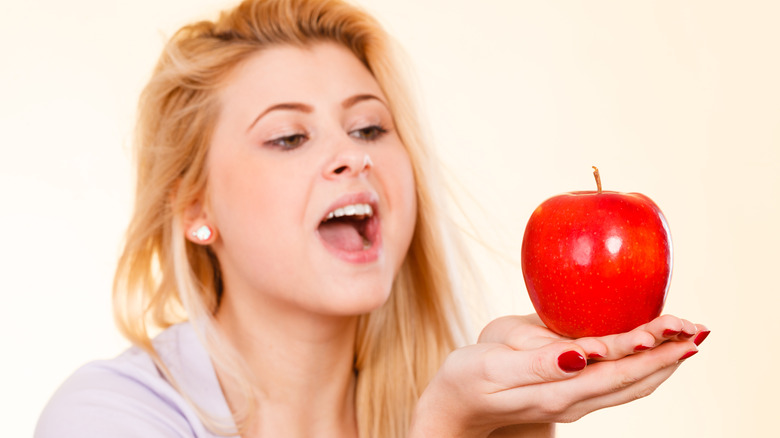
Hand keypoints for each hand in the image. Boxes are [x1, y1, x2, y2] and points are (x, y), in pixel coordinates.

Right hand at [409, 314, 707, 437]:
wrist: (454, 407)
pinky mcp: (568, 394)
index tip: (680, 334)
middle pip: (632, 381)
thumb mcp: (496, 368)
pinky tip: (642, 353)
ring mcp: (572, 401)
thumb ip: (540, 364)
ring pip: (627, 386)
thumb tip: (581, 356)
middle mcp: (573, 400)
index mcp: (559, 391)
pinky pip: (614, 384)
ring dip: (659, 364)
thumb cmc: (468, 380)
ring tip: (684, 341)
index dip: (651, 353)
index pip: (617, 372)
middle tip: (698, 331)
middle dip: (668, 357)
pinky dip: (637, 368)